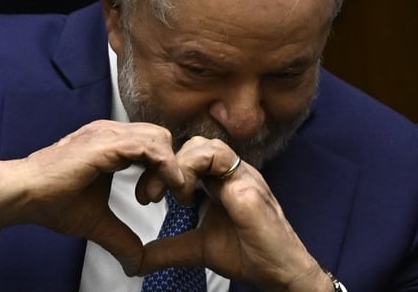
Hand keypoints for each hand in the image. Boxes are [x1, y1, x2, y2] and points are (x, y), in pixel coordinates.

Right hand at [0, 120, 184, 274]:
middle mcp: (111, 133)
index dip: (165, 169)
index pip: (153, 144)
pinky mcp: (106, 144)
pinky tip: (165, 189)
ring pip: (159, 138)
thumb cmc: (50, 200)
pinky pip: (150, 147)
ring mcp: (108, 134)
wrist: (23, 193)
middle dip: (172, 167)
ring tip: (168, 196)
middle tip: (171, 197)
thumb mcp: (96, 222)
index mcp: (110, 144)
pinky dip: (165, 167)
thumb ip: (120, 238)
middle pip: (161, 138)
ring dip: (171, 168)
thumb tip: (136, 263)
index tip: (168, 197)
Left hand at [137, 137, 333, 290]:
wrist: (281, 273)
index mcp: (219, 180)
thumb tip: (136, 260)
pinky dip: (195, 172)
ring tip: (173, 196)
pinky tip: (185, 198)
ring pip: (206, 145)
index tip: (146, 195)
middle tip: (148, 195)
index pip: (186, 155)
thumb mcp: (196, 248)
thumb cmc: (249, 254)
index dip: (163, 169)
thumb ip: (167, 248)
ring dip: (181, 166)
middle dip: (164, 166)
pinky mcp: (249, 188)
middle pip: (192, 144)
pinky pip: (220, 161)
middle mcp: (232, 173)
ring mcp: (243, 176)